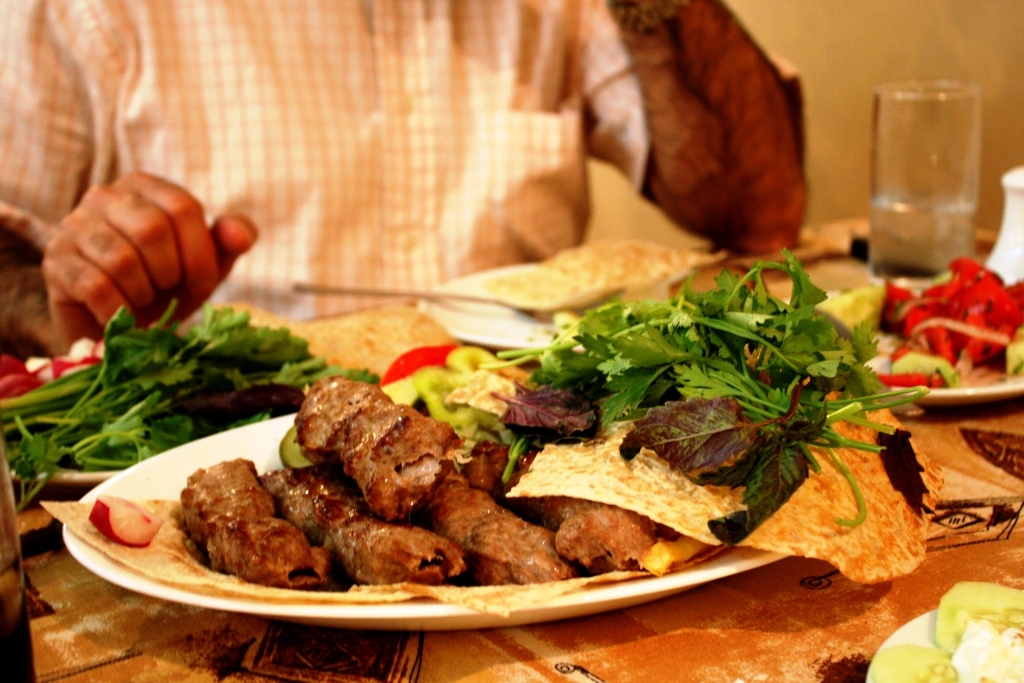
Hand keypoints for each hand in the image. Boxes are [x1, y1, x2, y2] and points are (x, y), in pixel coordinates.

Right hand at [42, 172, 256, 346]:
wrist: (119, 323)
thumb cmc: (167, 285)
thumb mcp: (207, 261)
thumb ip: (231, 240)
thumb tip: (240, 234)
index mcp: (145, 186)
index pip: (183, 207)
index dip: (200, 253)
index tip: (200, 281)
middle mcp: (105, 195)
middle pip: (152, 229)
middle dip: (171, 273)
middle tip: (168, 291)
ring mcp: (73, 225)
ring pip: (121, 259)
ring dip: (143, 293)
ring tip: (142, 300)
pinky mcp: (55, 261)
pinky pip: (94, 286)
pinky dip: (118, 309)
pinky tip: (121, 314)